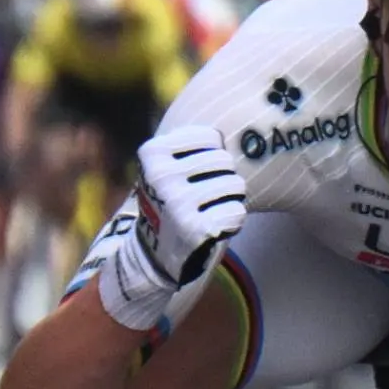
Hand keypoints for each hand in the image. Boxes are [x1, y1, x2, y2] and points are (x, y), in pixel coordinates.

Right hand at [95, 123, 247, 330]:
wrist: (151, 254)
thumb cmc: (168, 202)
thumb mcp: (164, 167)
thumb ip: (189, 147)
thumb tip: (228, 134)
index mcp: (153, 153)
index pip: (210, 138)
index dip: (212, 155)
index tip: (198, 172)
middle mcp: (163, 176)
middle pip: (224, 160)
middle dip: (224, 176)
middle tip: (208, 195)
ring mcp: (179, 203)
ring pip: (236, 184)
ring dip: (231, 198)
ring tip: (211, 209)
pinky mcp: (197, 229)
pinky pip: (237, 211)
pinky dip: (233, 221)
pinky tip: (215, 226)